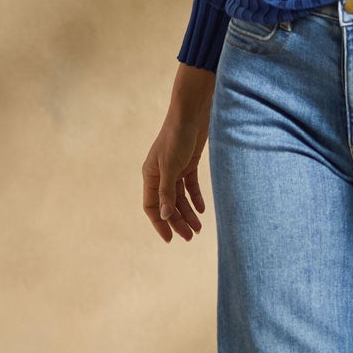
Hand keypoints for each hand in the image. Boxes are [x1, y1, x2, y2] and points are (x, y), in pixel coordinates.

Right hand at [143, 67, 214, 242]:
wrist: (192, 112)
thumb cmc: (177, 136)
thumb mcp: (170, 166)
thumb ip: (167, 192)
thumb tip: (165, 216)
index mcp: (150, 175)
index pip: (152, 206)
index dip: (160, 223)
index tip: (170, 239)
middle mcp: (160, 174)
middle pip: (168, 205)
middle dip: (178, 222)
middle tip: (190, 237)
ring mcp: (175, 169)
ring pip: (180, 198)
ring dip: (188, 213)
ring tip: (199, 229)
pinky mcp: (188, 163)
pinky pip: (190, 186)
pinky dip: (195, 198)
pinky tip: (202, 210)